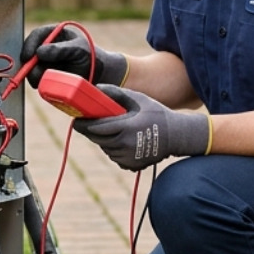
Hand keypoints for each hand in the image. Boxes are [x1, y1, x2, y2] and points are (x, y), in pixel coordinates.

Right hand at [20, 24, 127, 87]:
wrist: (98, 74)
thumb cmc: (90, 56)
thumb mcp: (78, 50)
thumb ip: (60, 50)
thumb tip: (39, 52)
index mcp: (54, 34)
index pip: (36, 35)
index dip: (29, 45)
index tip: (27, 57)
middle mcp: (46, 47)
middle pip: (29, 53)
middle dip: (30, 65)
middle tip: (35, 74)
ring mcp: (44, 62)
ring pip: (31, 69)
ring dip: (36, 76)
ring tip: (53, 78)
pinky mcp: (45, 75)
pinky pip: (36, 79)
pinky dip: (41, 83)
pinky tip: (52, 83)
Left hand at [72, 86, 210, 170]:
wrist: (176, 136)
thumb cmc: (156, 114)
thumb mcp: (138, 99)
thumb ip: (117, 93)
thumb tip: (97, 88)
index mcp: (126, 127)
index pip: (96, 128)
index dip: (83, 124)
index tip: (77, 120)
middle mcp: (125, 145)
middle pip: (98, 139)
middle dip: (93, 131)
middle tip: (93, 123)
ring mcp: (128, 158)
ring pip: (106, 149)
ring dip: (105, 140)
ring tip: (116, 130)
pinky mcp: (131, 166)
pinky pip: (115, 157)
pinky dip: (115, 149)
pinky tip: (125, 141)